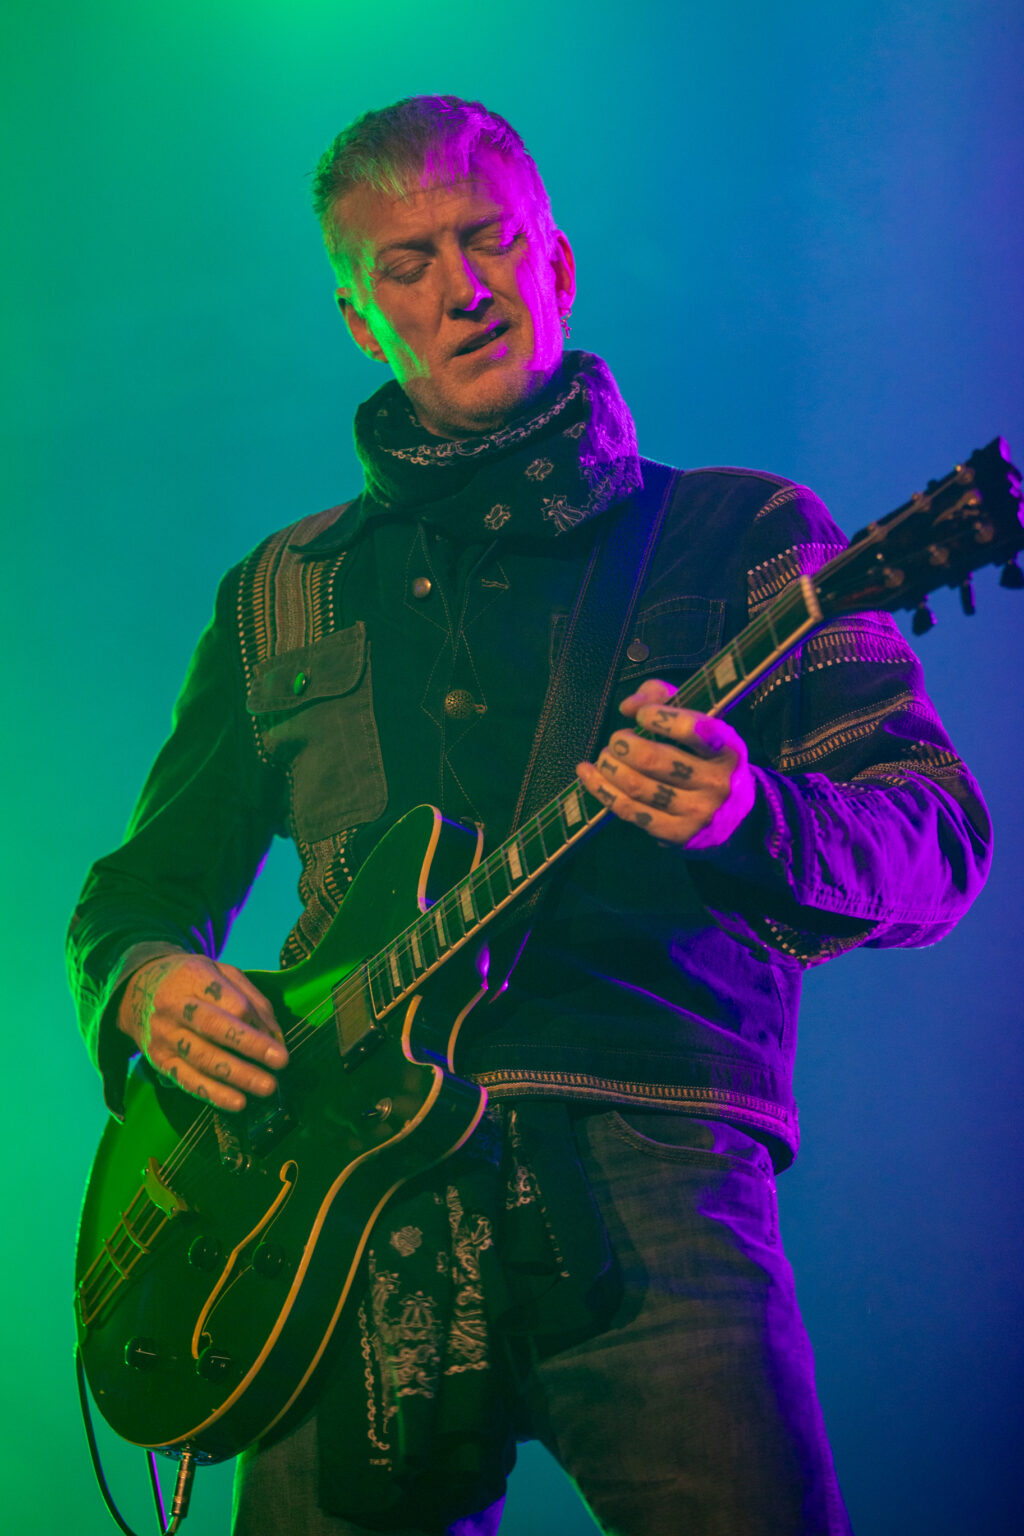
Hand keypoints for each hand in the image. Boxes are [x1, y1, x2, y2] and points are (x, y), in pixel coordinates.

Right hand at [117, 954, 287, 1111]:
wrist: (137, 990)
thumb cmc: (193, 982)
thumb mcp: (222, 974)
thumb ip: (252, 999)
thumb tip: (276, 1036)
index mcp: (194, 977)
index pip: (230, 1001)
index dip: (257, 1022)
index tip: (280, 1042)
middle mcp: (174, 1006)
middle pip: (214, 1027)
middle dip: (250, 1046)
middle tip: (281, 1062)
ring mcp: (164, 1035)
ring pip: (202, 1057)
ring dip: (237, 1075)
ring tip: (267, 1087)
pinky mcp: (159, 1061)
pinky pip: (187, 1080)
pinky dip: (213, 1093)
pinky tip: (237, 1103)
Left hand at [576, 678, 755, 847]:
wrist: (738, 819)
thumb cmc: (709, 758)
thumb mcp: (701, 722)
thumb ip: (666, 698)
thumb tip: (628, 706)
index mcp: (728, 749)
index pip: (693, 729)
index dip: (659, 717)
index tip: (641, 715)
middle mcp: (717, 783)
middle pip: (653, 759)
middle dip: (623, 744)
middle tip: (617, 739)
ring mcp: (696, 813)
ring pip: (637, 786)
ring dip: (609, 766)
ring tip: (605, 756)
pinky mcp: (676, 834)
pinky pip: (629, 810)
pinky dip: (602, 789)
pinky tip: (588, 774)